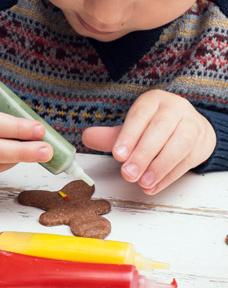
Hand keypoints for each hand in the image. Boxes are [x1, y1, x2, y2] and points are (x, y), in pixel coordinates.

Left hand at [82, 89, 215, 193]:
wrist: (190, 127)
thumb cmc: (154, 127)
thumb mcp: (131, 128)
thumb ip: (110, 136)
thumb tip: (87, 137)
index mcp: (153, 101)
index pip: (140, 115)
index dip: (129, 135)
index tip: (118, 155)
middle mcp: (174, 109)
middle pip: (160, 129)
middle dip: (143, 154)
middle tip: (128, 173)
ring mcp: (191, 125)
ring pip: (179, 144)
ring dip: (159, 167)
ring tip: (142, 182)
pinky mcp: (201, 144)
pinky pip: (186, 161)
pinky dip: (168, 176)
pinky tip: (153, 186)